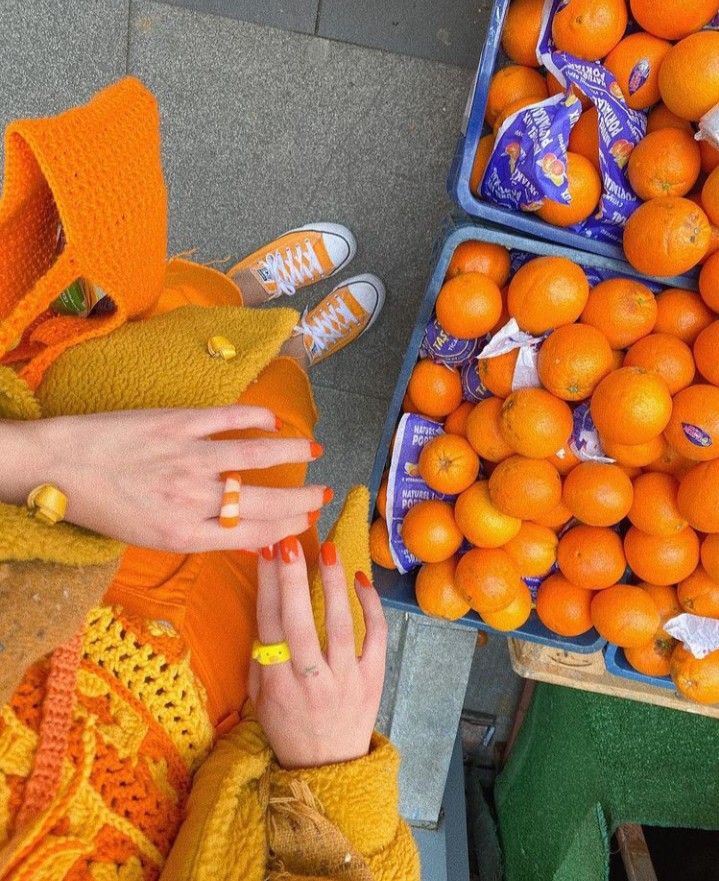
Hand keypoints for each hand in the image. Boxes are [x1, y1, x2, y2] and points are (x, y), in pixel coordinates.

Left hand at [0, 406, 326, 551]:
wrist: (58, 467)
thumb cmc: (100, 507)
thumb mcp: (148, 538)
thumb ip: (195, 533)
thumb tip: (238, 530)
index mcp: (185, 535)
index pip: (253, 536)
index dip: (286, 530)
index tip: (306, 523)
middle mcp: (193, 500)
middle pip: (264, 502)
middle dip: (302, 499)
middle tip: (325, 494)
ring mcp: (188, 459)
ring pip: (254, 456)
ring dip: (291, 452)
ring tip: (315, 450)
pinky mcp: (177, 425)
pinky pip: (226, 419)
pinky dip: (254, 417)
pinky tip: (273, 419)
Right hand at [248, 537, 387, 768]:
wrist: (329, 768)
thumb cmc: (289, 727)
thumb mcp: (260, 700)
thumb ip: (260, 658)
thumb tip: (266, 608)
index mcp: (278, 685)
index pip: (270, 627)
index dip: (267, 587)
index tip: (267, 553)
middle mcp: (311, 681)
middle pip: (299, 624)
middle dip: (293, 581)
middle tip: (289, 544)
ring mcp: (347, 679)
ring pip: (341, 626)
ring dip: (333, 585)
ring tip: (328, 551)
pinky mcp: (374, 678)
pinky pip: (377, 636)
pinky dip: (371, 605)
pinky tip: (360, 579)